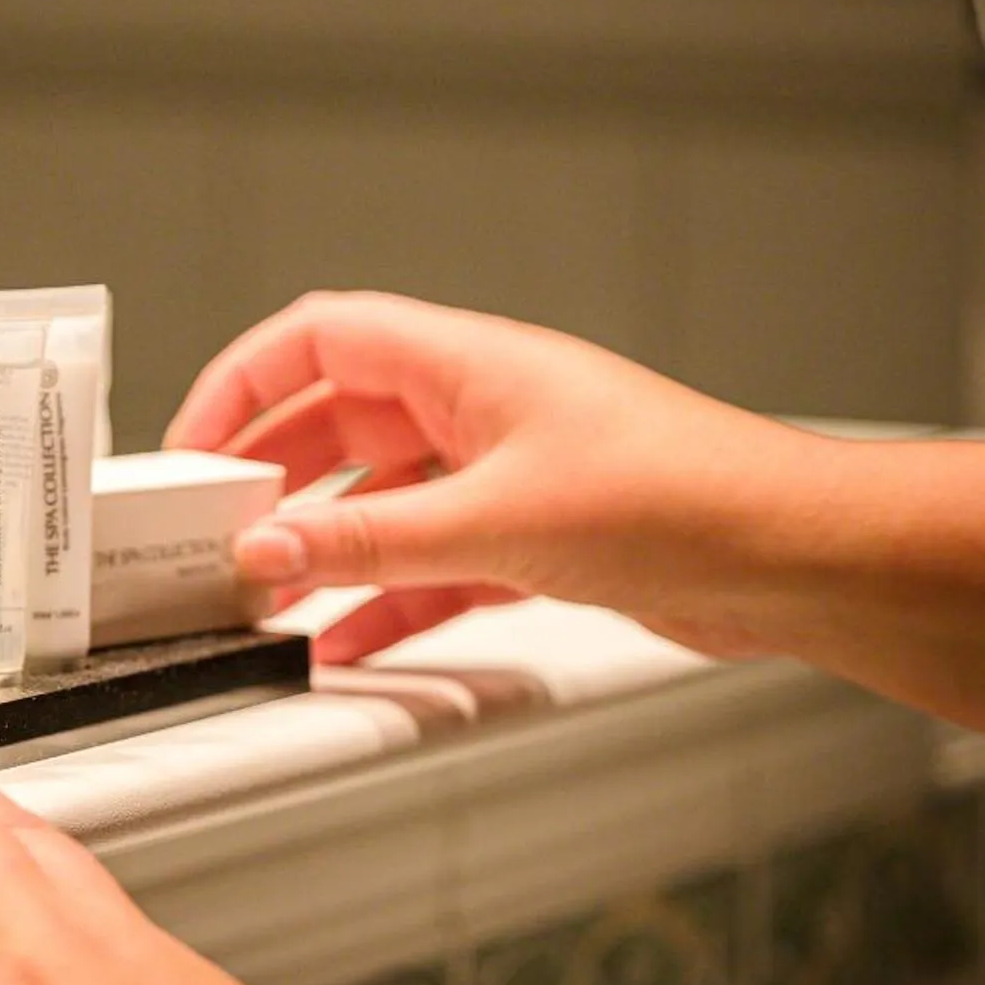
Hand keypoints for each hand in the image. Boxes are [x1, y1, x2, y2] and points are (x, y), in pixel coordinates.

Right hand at [163, 292, 807, 662]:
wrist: (793, 557)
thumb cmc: (680, 495)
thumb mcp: (494, 521)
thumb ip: (369, 539)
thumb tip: (268, 548)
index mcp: (466, 361)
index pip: (320, 338)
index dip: (243, 382)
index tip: (191, 445)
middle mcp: (479, 407)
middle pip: (340, 422)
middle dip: (272, 478)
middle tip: (214, 534)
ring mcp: (507, 473)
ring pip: (382, 501)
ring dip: (326, 550)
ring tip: (267, 602)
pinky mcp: (534, 539)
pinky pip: (430, 564)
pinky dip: (384, 600)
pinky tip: (345, 645)